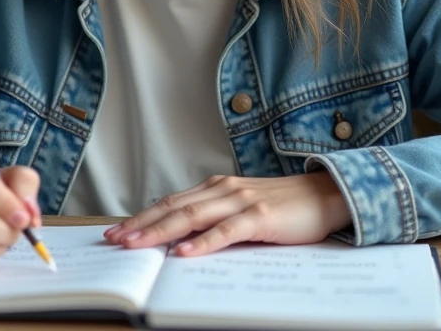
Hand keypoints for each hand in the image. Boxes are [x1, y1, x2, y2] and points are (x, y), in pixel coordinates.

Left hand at [103, 173, 351, 256]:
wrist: (327, 195)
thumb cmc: (285, 207)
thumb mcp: (243, 209)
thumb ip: (215, 218)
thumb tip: (181, 239)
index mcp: (217, 187)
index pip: (171, 202)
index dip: (142, 216)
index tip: (116, 231)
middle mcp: (224, 189)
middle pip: (173, 207)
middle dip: (140, 224)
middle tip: (113, 240)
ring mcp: (241, 201)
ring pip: (192, 216)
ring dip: (160, 231)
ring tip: (136, 245)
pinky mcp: (260, 217)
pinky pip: (226, 231)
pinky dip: (203, 242)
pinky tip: (184, 253)